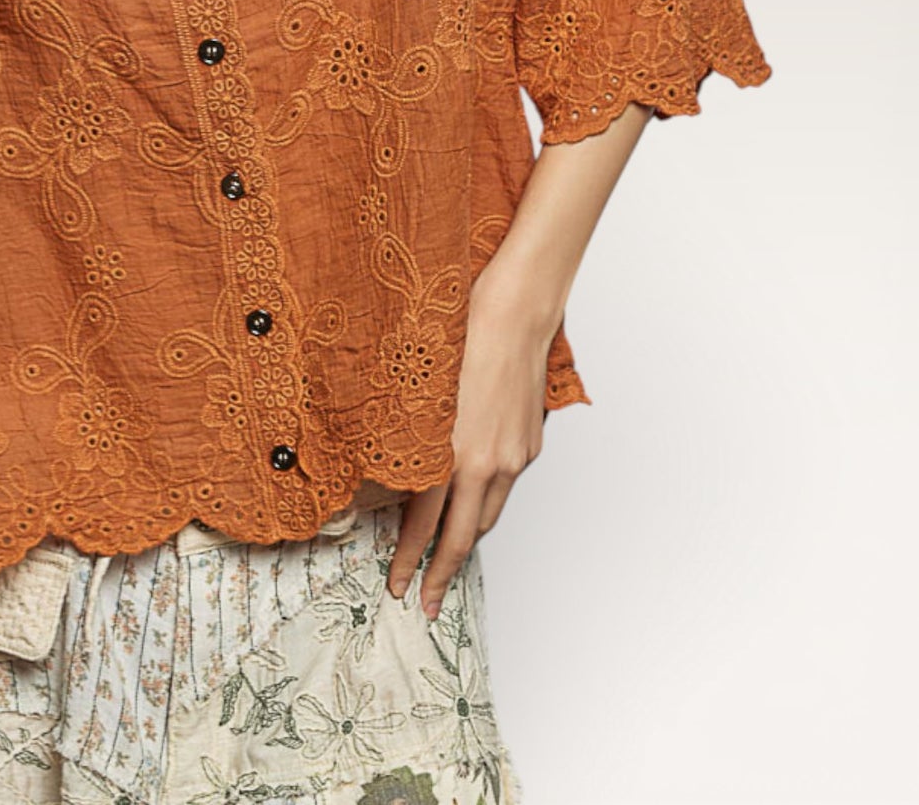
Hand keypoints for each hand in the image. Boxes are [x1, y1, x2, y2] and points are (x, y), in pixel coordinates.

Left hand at [385, 264, 556, 616]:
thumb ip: (407, 443)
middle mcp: (486, 464)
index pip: (424, 525)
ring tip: (448, 560)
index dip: (408, 559)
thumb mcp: (418, 394)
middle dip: (441, 575)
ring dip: (467, 541)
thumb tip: (390, 478)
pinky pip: (505, 485)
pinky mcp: (529, 444)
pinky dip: (486, 501)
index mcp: (450, 454)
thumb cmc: (461, 339)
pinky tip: (474, 498)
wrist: (515, 315)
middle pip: (463, 537)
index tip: (397, 586)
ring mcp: (513, 456)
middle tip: (424, 603)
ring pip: (488, 515)